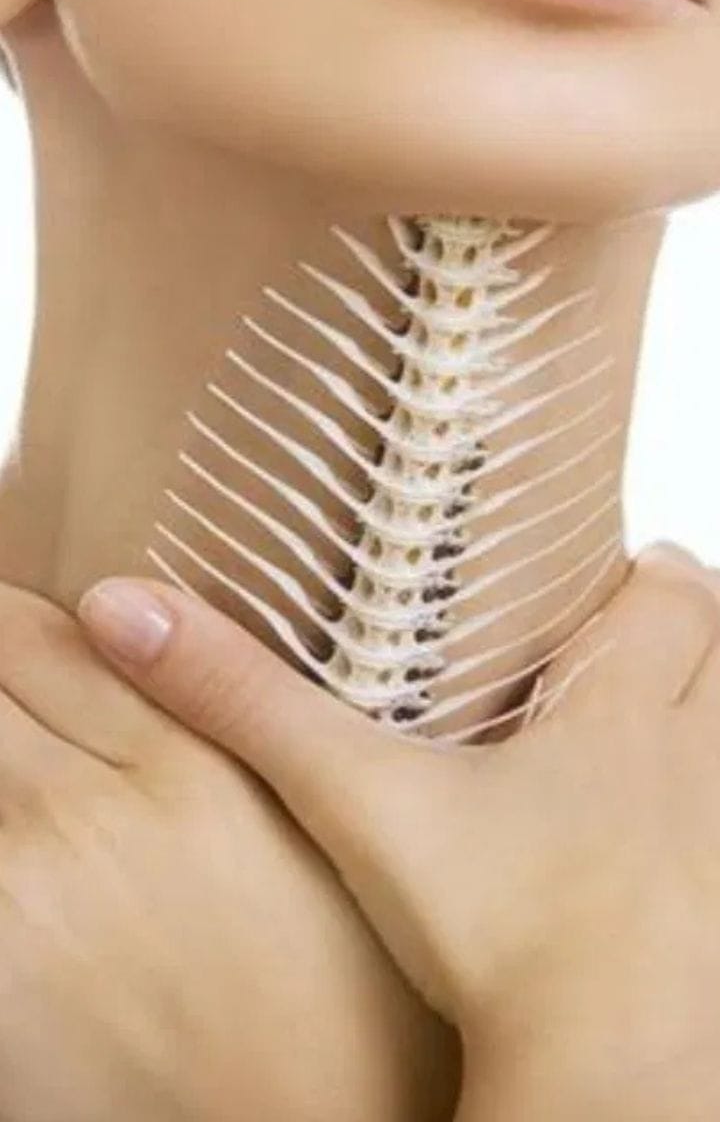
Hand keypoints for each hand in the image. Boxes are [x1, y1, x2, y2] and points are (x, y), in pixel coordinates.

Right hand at [78, 547, 719, 1120]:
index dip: (648, 575)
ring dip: (707, 715)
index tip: (608, 571)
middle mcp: (694, 766)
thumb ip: (247, 705)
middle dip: (689, 633)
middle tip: (630, 634)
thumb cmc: (502, 935)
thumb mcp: (358, 801)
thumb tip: (129, 611)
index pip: (674, 598)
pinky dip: (706, 816)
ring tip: (646, 724)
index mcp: (622, 716)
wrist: (603, 1074)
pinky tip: (658, 845)